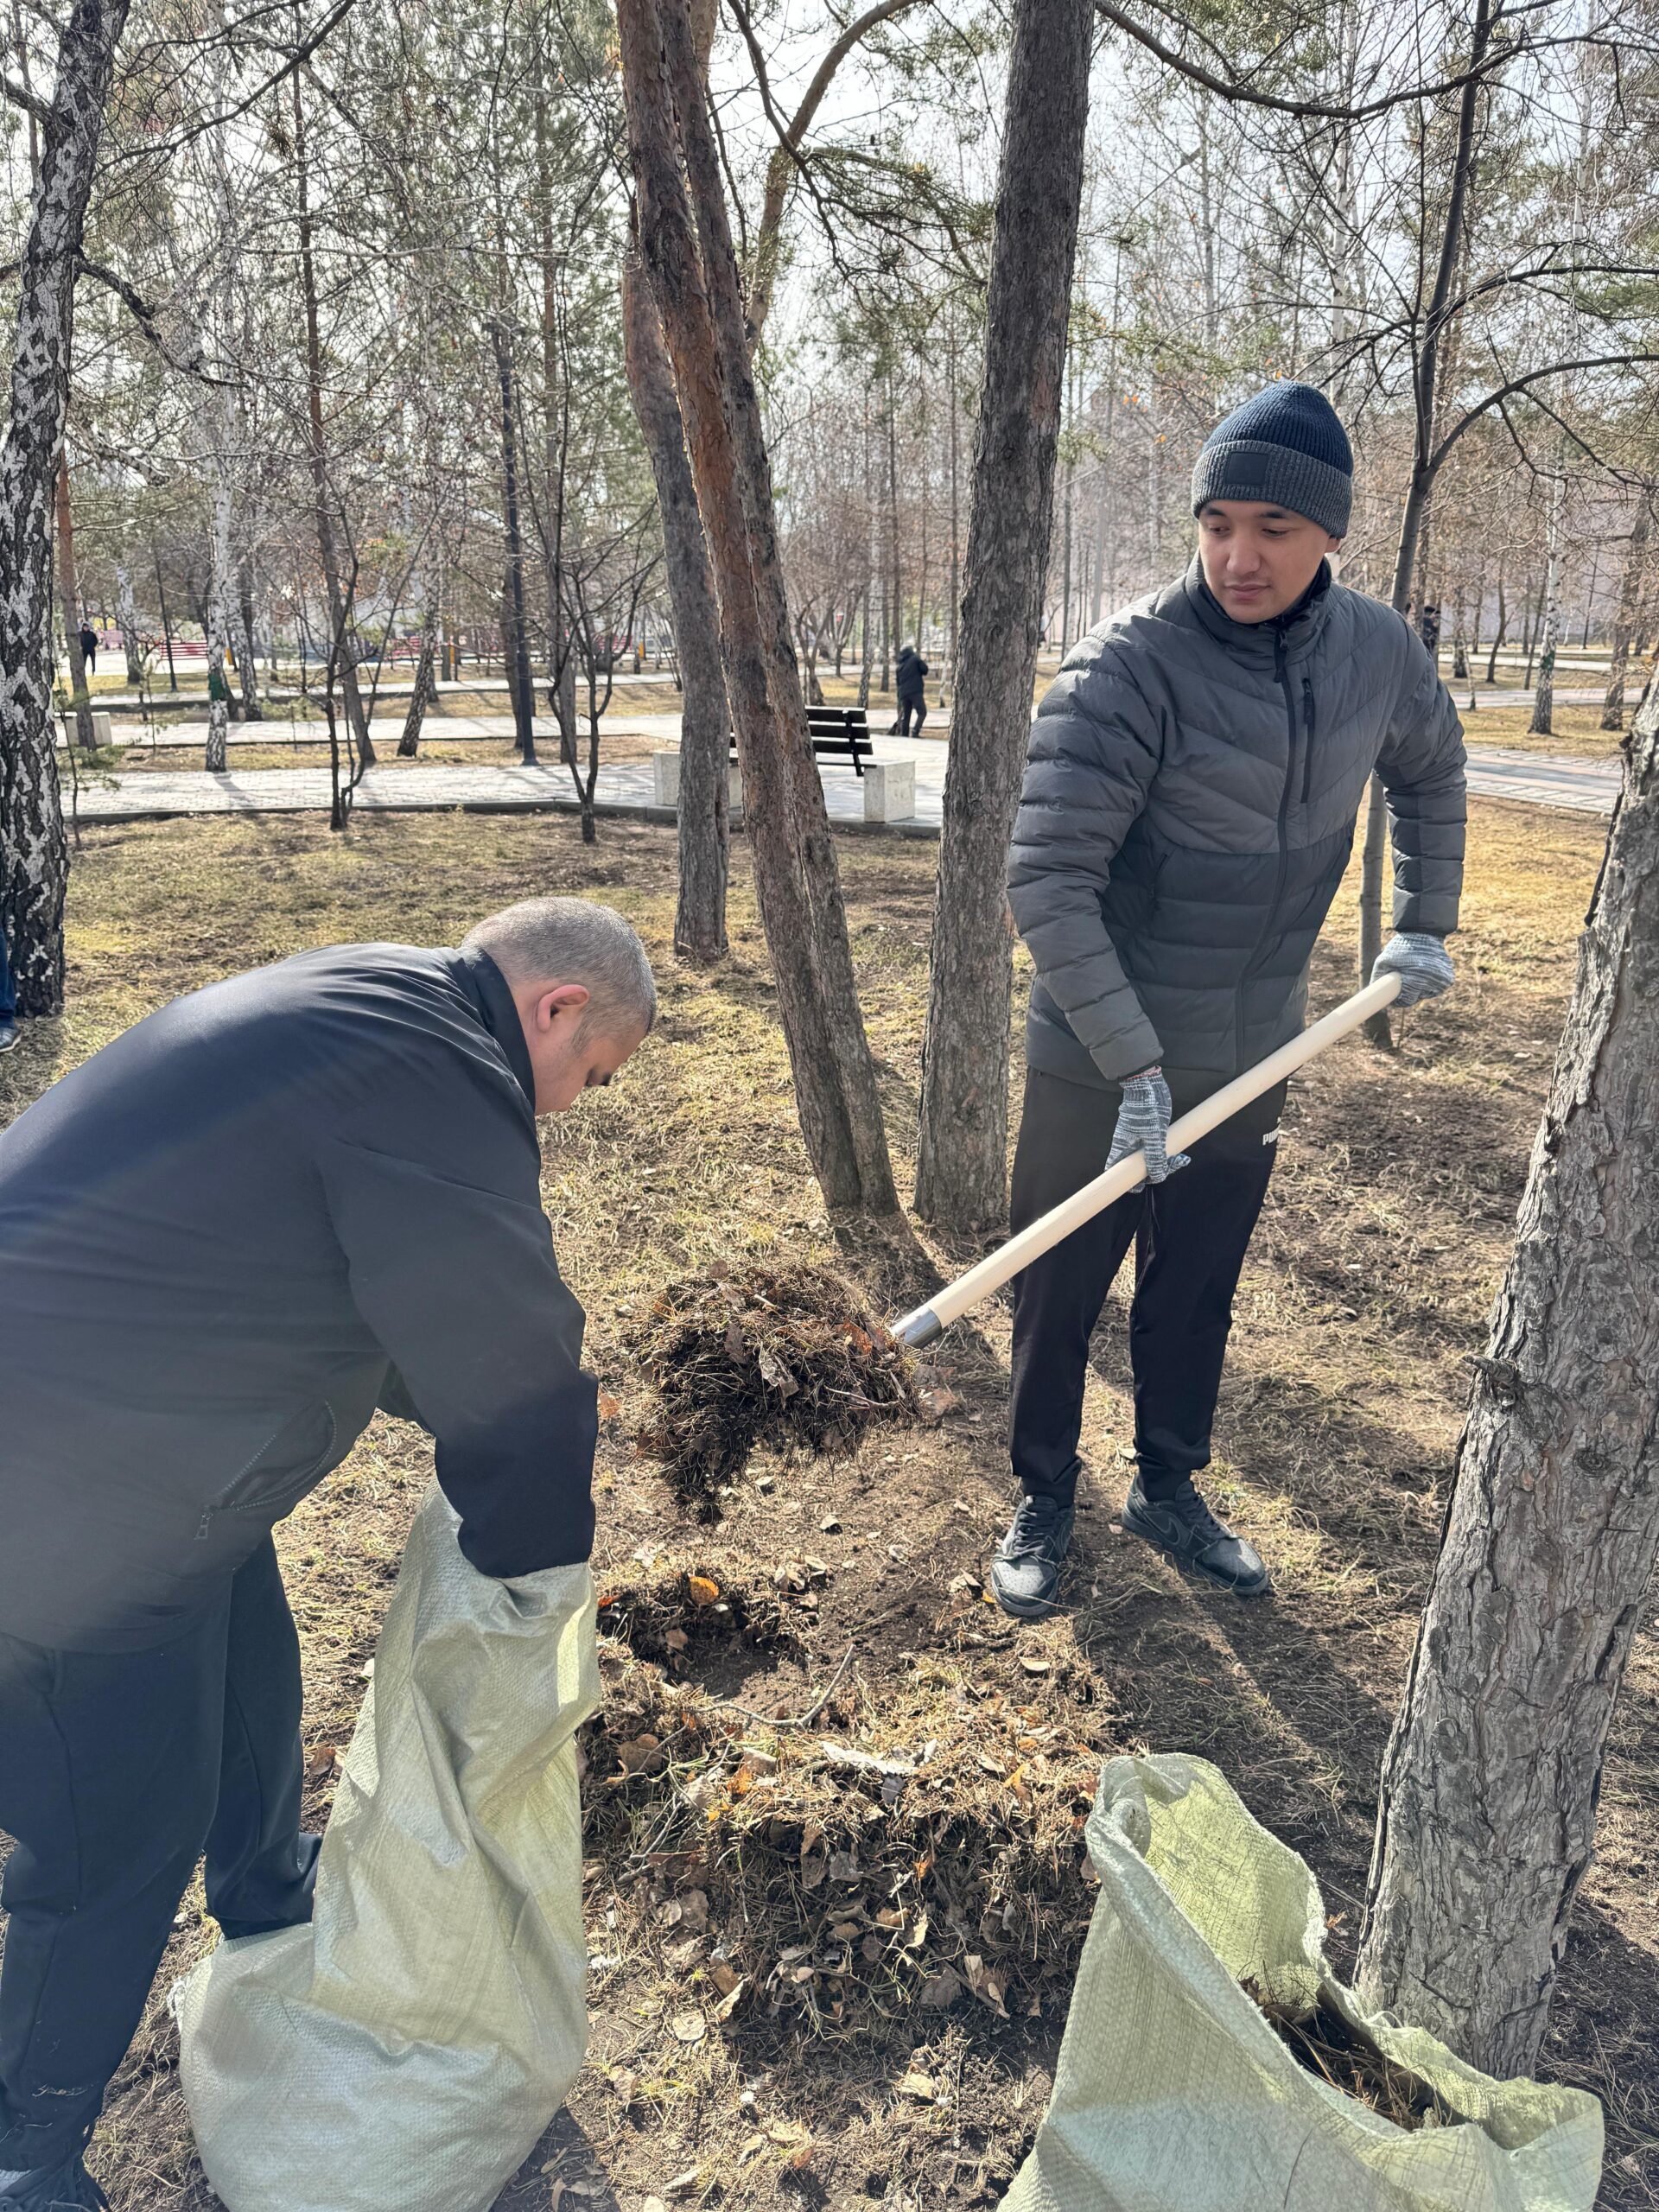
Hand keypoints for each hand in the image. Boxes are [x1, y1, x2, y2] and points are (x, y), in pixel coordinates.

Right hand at [1106, 1066, 1189, 1183]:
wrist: (1148, 1083)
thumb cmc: (1147, 1107)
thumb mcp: (1154, 1135)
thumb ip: (1155, 1157)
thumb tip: (1157, 1177)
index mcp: (1122, 1147)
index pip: (1115, 1172)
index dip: (1127, 1182)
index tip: (1143, 1183)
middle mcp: (1128, 1146)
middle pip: (1136, 1169)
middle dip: (1154, 1173)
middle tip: (1172, 1166)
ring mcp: (1138, 1139)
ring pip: (1148, 1160)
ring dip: (1164, 1163)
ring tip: (1181, 1159)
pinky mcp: (1149, 1133)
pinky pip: (1155, 1150)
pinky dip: (1166, 1154)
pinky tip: (1180, 1154)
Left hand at [1371, 931, 1455, 1007]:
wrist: (1424, 932)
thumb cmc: (1402, 946)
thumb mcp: (1384, 959)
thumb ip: (1378, 976)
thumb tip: (1371, 991)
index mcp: (1415, 978)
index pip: (1406, 1000)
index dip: (1399, 1001)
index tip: (1395, 998)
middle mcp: (1431, 980)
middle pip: (1417, 997)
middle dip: (1409, 994)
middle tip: (1404, 984)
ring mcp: (1441, 979)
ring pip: (1427, 993)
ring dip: (1421, 989)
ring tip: (1415, 974)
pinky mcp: (1448, 977)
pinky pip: (1437, 987)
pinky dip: (1431, 983)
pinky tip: (1425, 972)